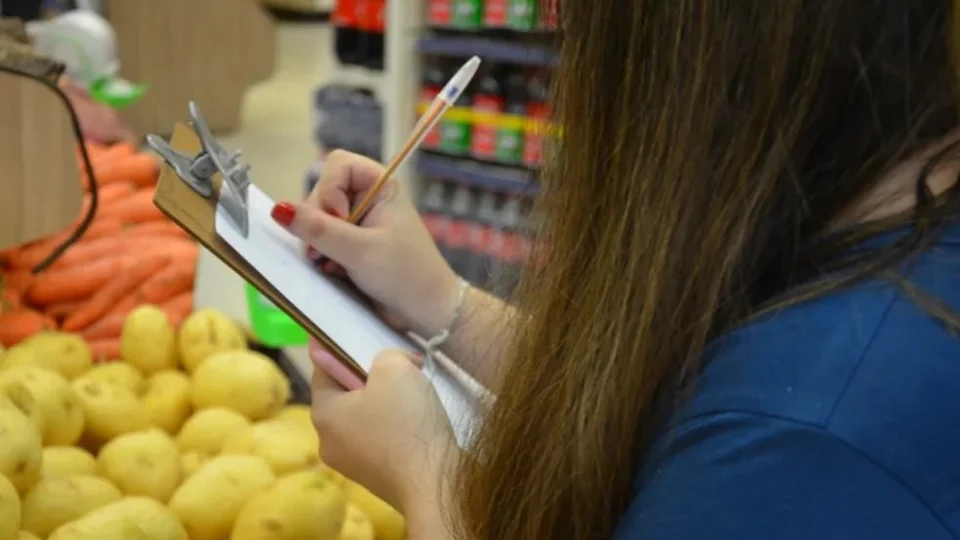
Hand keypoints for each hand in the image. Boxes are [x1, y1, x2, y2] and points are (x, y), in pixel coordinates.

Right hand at [271, 150, 460, 335]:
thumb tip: (279, 210)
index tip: (339, 220)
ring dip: (316, 243)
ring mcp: (357, 223)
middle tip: (324, 251)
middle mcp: (367, 199)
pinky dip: (320, 256)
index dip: (329, 189)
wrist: (426, 313)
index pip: (337, 165)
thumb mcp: (360, 251)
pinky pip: (320, 241)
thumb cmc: (405, 275)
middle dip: (318, 222)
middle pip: (321, 193)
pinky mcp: (349, 246)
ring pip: (316, 220)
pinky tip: (331, 271)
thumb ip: (319, 230)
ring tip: (330, 265)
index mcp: (381, 186)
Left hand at [309, 341, 455, 513]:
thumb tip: (386, 365)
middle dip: (373, 374)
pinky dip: (395, 424)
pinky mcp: (376, 476)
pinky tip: (418, 420)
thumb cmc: (406, 422)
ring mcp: (352, 463)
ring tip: (416, 391)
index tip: (361, 333)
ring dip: (387, 399)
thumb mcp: (394, 368)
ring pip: (366, 415)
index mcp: (323, 413)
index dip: (342, 346)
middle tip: (404, 364)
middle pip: (346, 393)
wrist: (434, 483)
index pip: (323, 368)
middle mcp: (328, 441)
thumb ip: (382, 355)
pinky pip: (380, 437)